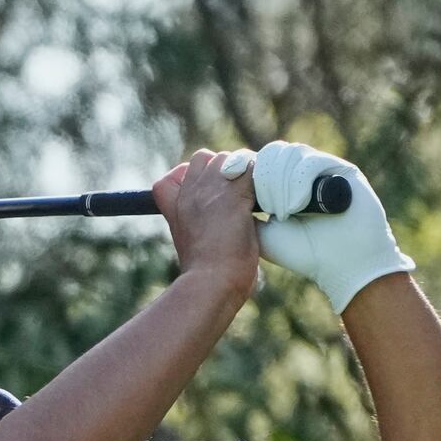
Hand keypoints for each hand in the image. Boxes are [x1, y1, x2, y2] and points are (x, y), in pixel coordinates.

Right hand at [152, 149, 259, 298]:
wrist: (210, 283)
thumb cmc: (205, 275)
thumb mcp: (191, 246)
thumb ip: (202, 226)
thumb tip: (228, 225)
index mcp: (175, 207)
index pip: (178, 173)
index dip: (195, 175)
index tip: (209, 192)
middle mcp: (189, 193)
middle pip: (205, 158)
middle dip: (224, 170)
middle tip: (238, 194)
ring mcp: (211, 191)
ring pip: (228, 157)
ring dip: (243, 171)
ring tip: (253, 195)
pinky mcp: (235, 195)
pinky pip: (251, 168)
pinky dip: (261, 178)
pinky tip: (265, 198)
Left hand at [226, 141, 415, 313]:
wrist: (341, 264)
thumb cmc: (302, 252)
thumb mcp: (262, 232)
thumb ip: (241, 210)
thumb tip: (212, 195)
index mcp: (282, 183)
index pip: (255, 163)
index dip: (240, 169)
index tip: (224, 182)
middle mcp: (301, 172)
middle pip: (269, 155)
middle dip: (257, 176)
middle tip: (253, 204)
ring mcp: (322, 168)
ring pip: (288, 156)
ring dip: (277, 182)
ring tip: (278, 210)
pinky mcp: (343, 170)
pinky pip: (312, 162)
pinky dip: (299, 182)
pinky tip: (293, 206)